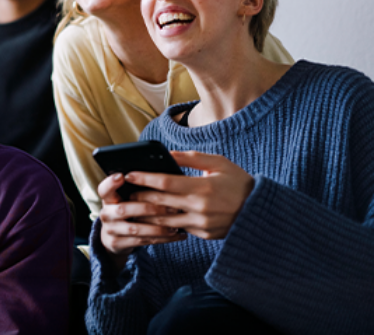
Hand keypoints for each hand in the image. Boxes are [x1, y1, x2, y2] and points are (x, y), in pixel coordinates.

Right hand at [98, 173, 185, 270]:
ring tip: (176, 226)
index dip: (111, 183)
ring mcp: (111, 230)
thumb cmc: (125, 213)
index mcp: (108, 199)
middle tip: (171, 207)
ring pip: (135, 229)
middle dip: (148, 208)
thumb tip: (159, 176)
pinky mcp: (118, 244)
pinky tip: (175, 235)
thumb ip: (134, 190)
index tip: (122, 176)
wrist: (112, 239)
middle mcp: (106, 214)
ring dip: (158, 228)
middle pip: (123, 209)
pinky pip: (142, 242)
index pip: (104, 189)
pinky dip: (161, 239)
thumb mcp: (124, 201)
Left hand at [127, 151, 254, 239]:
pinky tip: (153, 217)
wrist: (260, 211)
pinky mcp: (203, 235)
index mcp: (203, 187)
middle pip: (160, 202)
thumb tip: (167, 153)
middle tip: (126, 190)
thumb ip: (190, 158)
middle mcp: (200, 208)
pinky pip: (178, 229)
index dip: (145, 178)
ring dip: (147, 213)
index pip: (165, 183)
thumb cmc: (238, 182)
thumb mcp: (218, 163)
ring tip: (133, 205)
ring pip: (164, 221)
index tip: (129, 174)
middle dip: (140, 195)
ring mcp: (201, 224)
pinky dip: (164, 224)